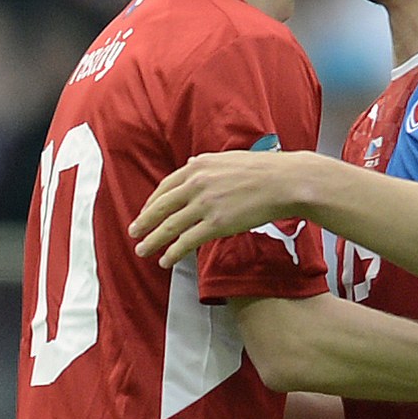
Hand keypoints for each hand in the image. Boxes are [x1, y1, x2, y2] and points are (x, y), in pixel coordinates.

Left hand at [129, 150, 305, 266]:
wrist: (283, 181)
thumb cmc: (262, 169)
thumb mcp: (227, 158)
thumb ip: (205, 164)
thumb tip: (188, 164)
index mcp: (198, 166)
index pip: (166, 187)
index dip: (152, 202)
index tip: (145, 212)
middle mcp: (197, 184)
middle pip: (162, 207)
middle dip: (144, 222)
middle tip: (134, 233)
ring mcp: (206, 204)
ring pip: (170, 226)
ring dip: (153, 240)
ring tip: (143, 250)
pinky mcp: (217, 224)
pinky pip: (187, 241)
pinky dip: (173, 252)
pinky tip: (166, 260)